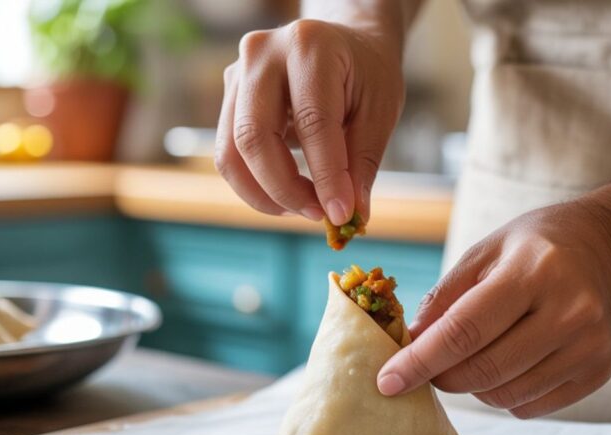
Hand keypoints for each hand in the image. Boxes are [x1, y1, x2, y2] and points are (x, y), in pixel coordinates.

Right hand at [215, 19, 405, 225]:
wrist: (344, 42)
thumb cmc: (366, 74)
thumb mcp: (380, 111)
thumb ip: (362, 163)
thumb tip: (352, 217)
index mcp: (309, 46)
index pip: (312, 122)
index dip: (326, 175)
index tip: (341, 214)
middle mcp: (262, 54)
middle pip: (254, 137)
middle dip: (285, 189)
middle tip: (318, 214)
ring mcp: (237, 74)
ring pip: (231, 153)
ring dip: (265, 194)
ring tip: (304, 207)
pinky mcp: (229, 97)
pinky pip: (229, 154)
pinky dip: (256, 185)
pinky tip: (288, 194)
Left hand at [376, 202, 610, 417]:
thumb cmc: (536, 248)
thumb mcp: (485, 252)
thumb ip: (445, 297)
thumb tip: (410, 346)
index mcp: (533, 271)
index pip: (466, 330)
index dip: (420, 361)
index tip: (386, 381)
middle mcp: (569, 311)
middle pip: (484, 370)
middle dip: (441, 377)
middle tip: (425, 367)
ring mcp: (589, 346)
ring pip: (505, 396)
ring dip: (472, 387)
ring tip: (473, 357)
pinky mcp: (598, 372)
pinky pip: (530, 407)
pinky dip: (504, 395)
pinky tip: (508, 365)